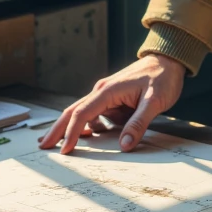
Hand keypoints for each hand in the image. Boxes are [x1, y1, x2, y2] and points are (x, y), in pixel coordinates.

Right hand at [37, 54, 186, 155]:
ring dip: (70, 128)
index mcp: (108, 91)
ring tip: (56, 144)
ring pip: (83, 113)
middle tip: (42, 145)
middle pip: (74, 111)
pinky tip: (85, 135)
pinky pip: (97, 114)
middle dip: (57, 129)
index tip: (64, 150)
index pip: (82, 113)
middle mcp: (103, 92)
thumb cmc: (162, 78)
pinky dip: (88, 125)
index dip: (71, 133)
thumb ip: (139, 123)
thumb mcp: (155, 102)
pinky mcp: (113, 99)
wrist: (169, 60)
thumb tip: (124, 146)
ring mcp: (107, 95)